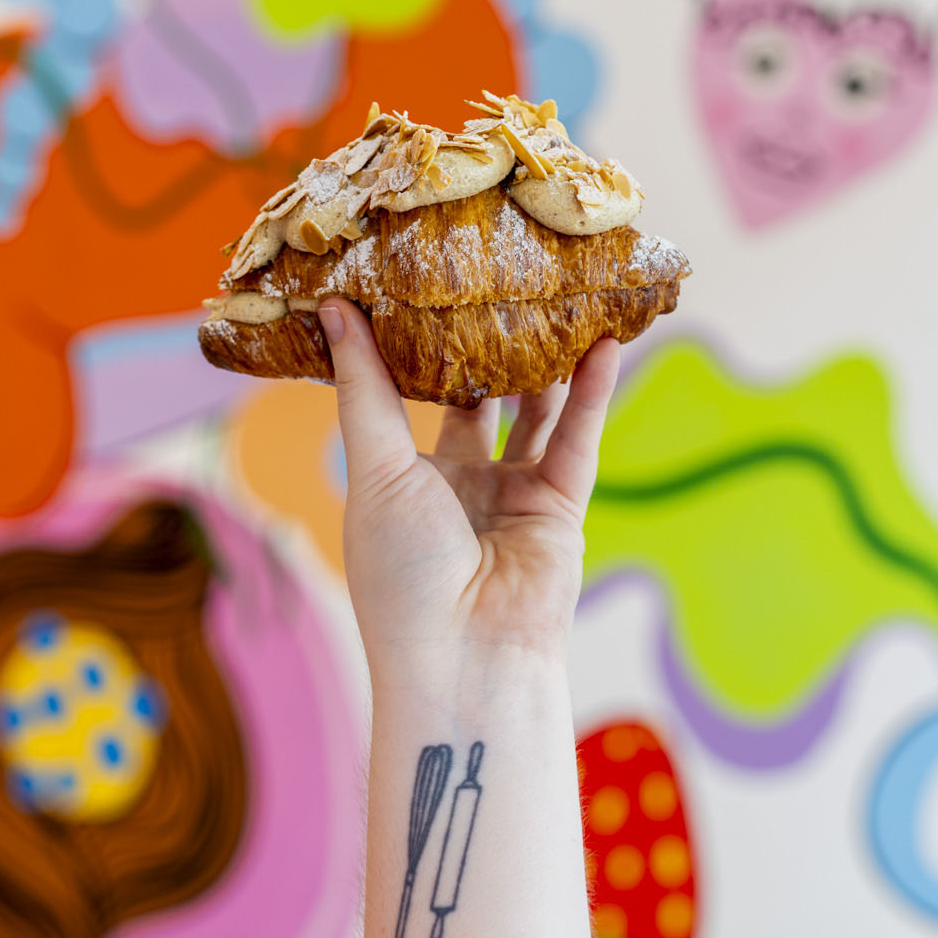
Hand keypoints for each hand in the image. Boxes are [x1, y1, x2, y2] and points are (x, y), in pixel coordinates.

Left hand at [318, 299, 619, 676]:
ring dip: (545, 360)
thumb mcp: (375, 471)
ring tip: (554, 295)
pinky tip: (602, 343)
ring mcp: (514, 494)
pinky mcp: (561, 505)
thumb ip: (366, 390)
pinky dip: (591, 393)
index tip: (412, 283)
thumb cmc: (401, 575)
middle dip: (486, 346)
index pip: (408, 396)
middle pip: (479, 397)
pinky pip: (577, 437)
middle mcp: (460, 484)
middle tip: (494, 278)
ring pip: (535, 411)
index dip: (412, 345)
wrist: (464, 660)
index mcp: (404, 480)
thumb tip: (335, 311)